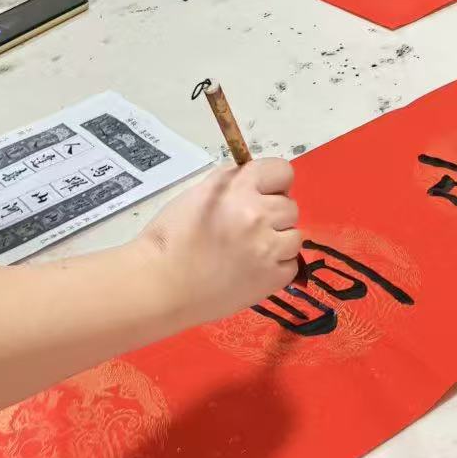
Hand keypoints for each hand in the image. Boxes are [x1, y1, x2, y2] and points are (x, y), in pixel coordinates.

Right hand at [135, 158, 300, 324]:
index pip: (282, 171)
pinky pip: (291, 264)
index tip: (262, 193)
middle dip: (273, 213)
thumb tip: (253, 178)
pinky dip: (276, 266)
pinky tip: (252, 269)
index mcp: (240, 189)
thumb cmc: (171, 237)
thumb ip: (231, 181)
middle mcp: (260, 215)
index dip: (273, 182)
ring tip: (251, 250)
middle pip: (290, 206)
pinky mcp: (273, 279)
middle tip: (248, 227)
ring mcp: (269, 249)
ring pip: (294, 236)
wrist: (161, 286)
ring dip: (278, 240)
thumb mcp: (199, 193)